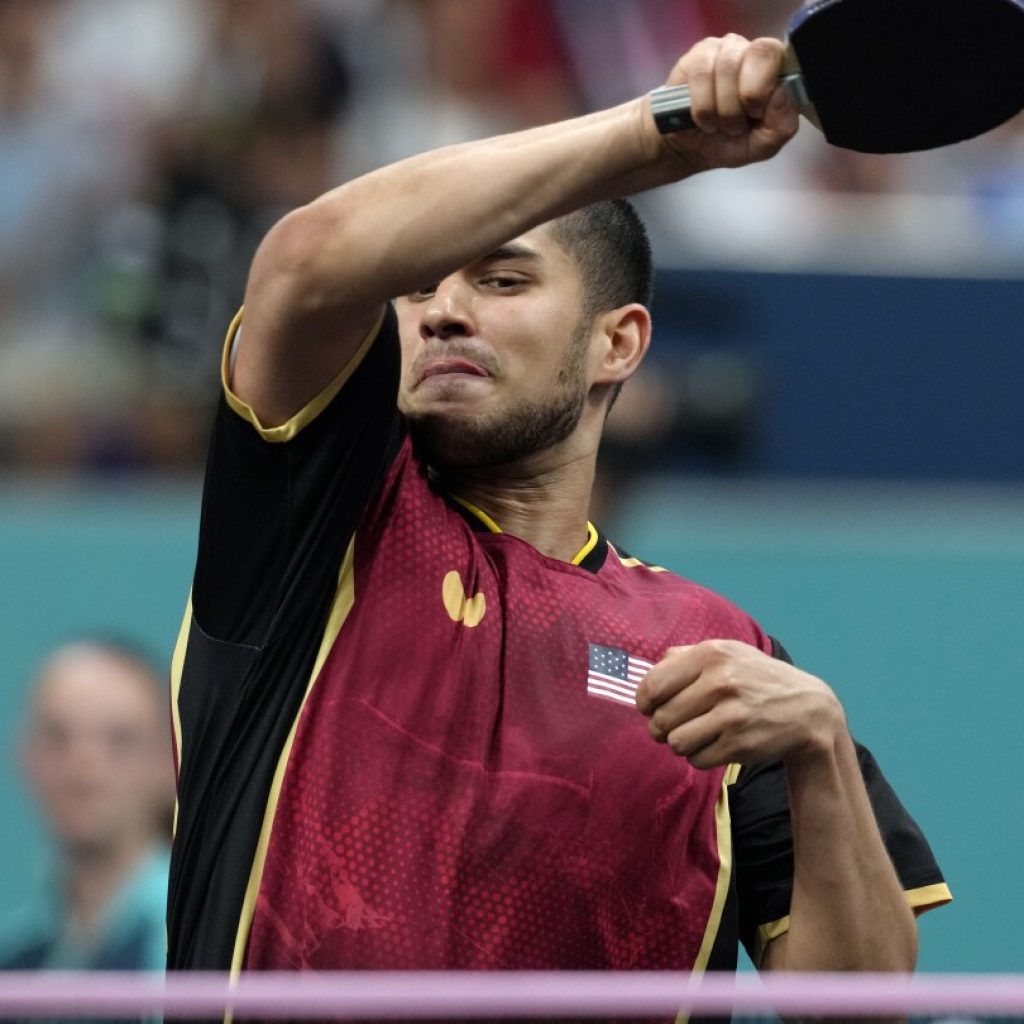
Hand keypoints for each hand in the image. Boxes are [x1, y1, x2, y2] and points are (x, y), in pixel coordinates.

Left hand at [634, 639, 844, 768]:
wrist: (808, 710)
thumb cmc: (756, 679)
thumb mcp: (727, 652)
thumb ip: (686, 655)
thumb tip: (651, 669)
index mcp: (711, 654)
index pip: (653, 685)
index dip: (644, 702)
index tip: (649, 707)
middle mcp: (720, 682)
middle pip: (661, 718)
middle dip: (660, 727)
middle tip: (673, 725)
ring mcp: (731, 715)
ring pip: (675, 742)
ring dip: (679, 743)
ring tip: (694, 734)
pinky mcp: (740, 745)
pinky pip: (696, 760)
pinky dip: (699, 756)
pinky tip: (713, 744)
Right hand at [655, 35, 799, 172]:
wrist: (688, 150)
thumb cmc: (728, 143)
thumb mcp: (762, 146)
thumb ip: (782, 126)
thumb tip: (781, 95)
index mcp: (773, 71)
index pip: (783, 57)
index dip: (768, 88)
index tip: (756, 114)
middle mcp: (751, 53)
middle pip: (761, 51)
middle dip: (748, 94)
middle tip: (737, 122)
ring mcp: (723, 50)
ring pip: (729, 66)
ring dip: (722, 107)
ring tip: (718, 125)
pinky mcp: (696, 57)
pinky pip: (702, 73)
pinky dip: (702, 105)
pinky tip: (702, 119)